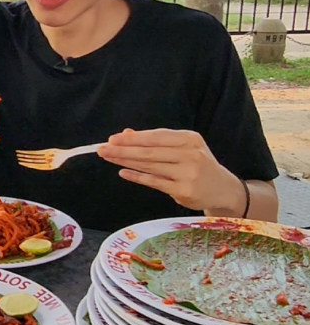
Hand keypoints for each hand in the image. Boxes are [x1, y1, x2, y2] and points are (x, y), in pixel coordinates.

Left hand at [97, 128, 246, 214]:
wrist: (222, 189)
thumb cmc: (198, 165)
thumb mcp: (183, 148)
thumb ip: (156, 142)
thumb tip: (126, 134)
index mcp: (190, 139)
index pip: (156, 136)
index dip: (134, 138)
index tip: (113, 139)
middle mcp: (190, 154)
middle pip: (150, 151)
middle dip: (124, 150)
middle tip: (103, 149)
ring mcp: (188, 173)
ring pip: (150, 166)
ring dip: (126, 162)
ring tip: (108, 158)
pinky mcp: (184, 190)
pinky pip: (155, 182)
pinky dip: (137, 177)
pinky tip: (123, 172)